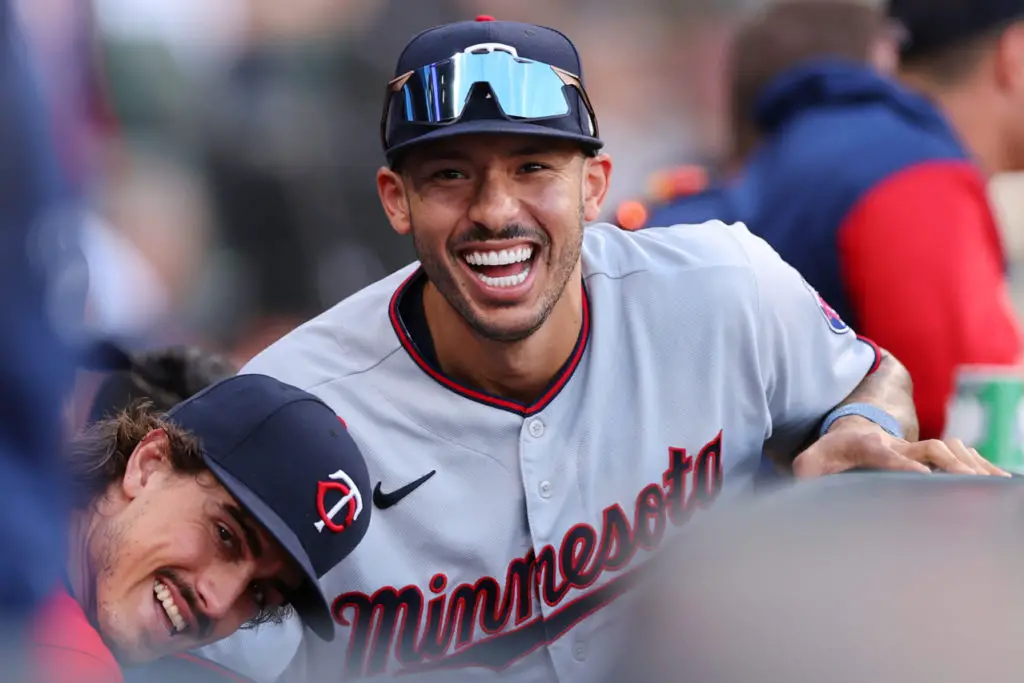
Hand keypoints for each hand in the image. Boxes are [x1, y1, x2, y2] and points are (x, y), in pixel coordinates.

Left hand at [792, 416, 1010, 477]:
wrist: (853, 430)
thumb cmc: (833, 451)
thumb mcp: (812, 459)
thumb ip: (806, 468)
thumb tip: (802, 477)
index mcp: (868, 446)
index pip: (887, 454)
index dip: (903, 462)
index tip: (921, 473)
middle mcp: (897, 444)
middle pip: (929, 448)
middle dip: (949, 462)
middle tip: (969, 481)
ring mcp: (916, 447)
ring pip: (949, 450)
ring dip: (971, 465)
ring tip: (992, 482)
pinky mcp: (928, 454)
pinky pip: (959, 456)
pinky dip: (979, 465)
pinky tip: (997, 479)